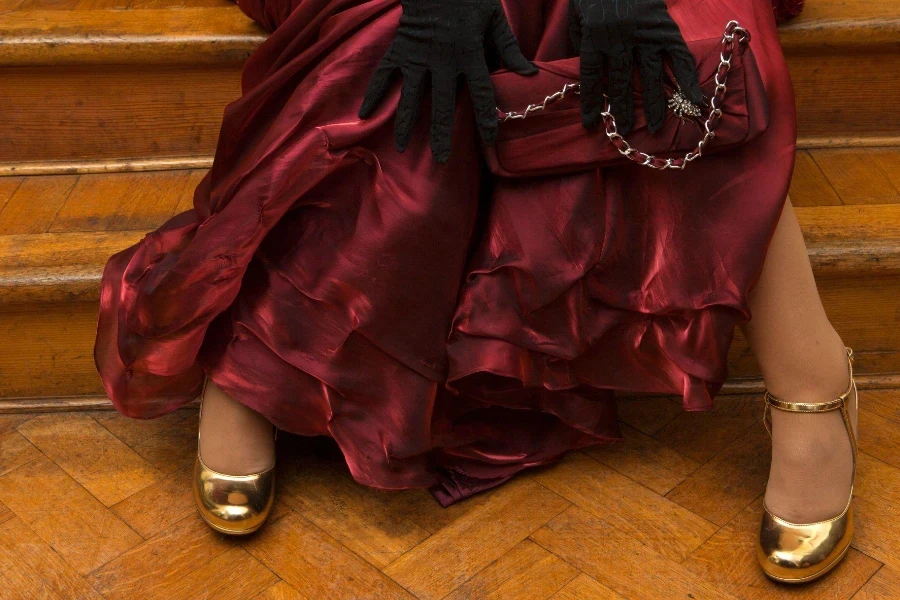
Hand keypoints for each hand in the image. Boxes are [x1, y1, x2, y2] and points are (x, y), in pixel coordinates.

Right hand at [358, 0, 536, 163]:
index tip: (489, 140)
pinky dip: (374, 94)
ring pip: (410, 97)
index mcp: (469, 54)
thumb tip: (530, 74)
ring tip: (402, 147)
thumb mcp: (495, 19)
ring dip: (406, 123)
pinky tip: (365, 115)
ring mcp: (417, 57)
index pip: (481, 93)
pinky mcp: (400, 50)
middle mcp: (442, 60)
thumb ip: (509, 49)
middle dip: (441, 135)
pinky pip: (383, 75)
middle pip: (442, 105)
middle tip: (440, 160)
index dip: (486, 118)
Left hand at [568, 0, 702, 133]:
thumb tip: (585, 74)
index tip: (591, 124)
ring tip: (657, 127)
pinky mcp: (666, 27)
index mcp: (595, 36)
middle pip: (621, 82)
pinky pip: (679, 56)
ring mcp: (645, 33)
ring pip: (650, 75)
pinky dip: (688, 78)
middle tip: (625, 132)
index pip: (592, 78)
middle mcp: (620, 38)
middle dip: (623, 110)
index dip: (592, 102)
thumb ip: (581, 42)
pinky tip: (694, 99)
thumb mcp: (577, 15)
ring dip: (655, 103)